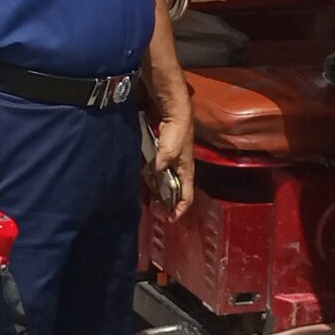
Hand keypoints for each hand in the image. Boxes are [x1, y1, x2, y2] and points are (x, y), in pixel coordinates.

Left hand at [150, 103, 196, 222]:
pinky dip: (155, 177)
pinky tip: (146, 178)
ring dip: (161, 190)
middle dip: (170, 202)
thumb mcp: (166, 155)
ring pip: (169, 182)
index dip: (181, 210)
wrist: (176, 115)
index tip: (171, 219)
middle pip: (178, 192)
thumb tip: (151, 177)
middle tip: (158, 210)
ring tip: (151, 197)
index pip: (188, 197)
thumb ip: (158, 168)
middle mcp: (183, 170)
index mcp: (187, 173)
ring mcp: (175, 162)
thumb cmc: (176, 135)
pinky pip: (162, 171)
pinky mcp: (167, 155)